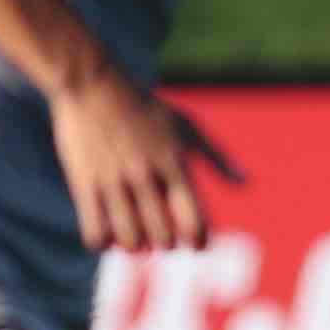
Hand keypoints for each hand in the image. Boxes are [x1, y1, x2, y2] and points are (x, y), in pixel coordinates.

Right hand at [52, 68, 245, 253]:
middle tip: (162, 236)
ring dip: (135, 246)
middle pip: (163, 239)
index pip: (195, 222)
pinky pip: (95, 234)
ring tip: (135, 236)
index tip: (195, 243)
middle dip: (166, 244)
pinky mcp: (85, 184)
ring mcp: (114, 181)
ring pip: (130, 242)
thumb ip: (217, 158)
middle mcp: (146, 176)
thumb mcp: (187, 126)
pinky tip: (107, 232)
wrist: (93, 84)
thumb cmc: (145, 107)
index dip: (198, 241)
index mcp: (174, 164)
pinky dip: (103, 243)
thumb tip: (245, 182)